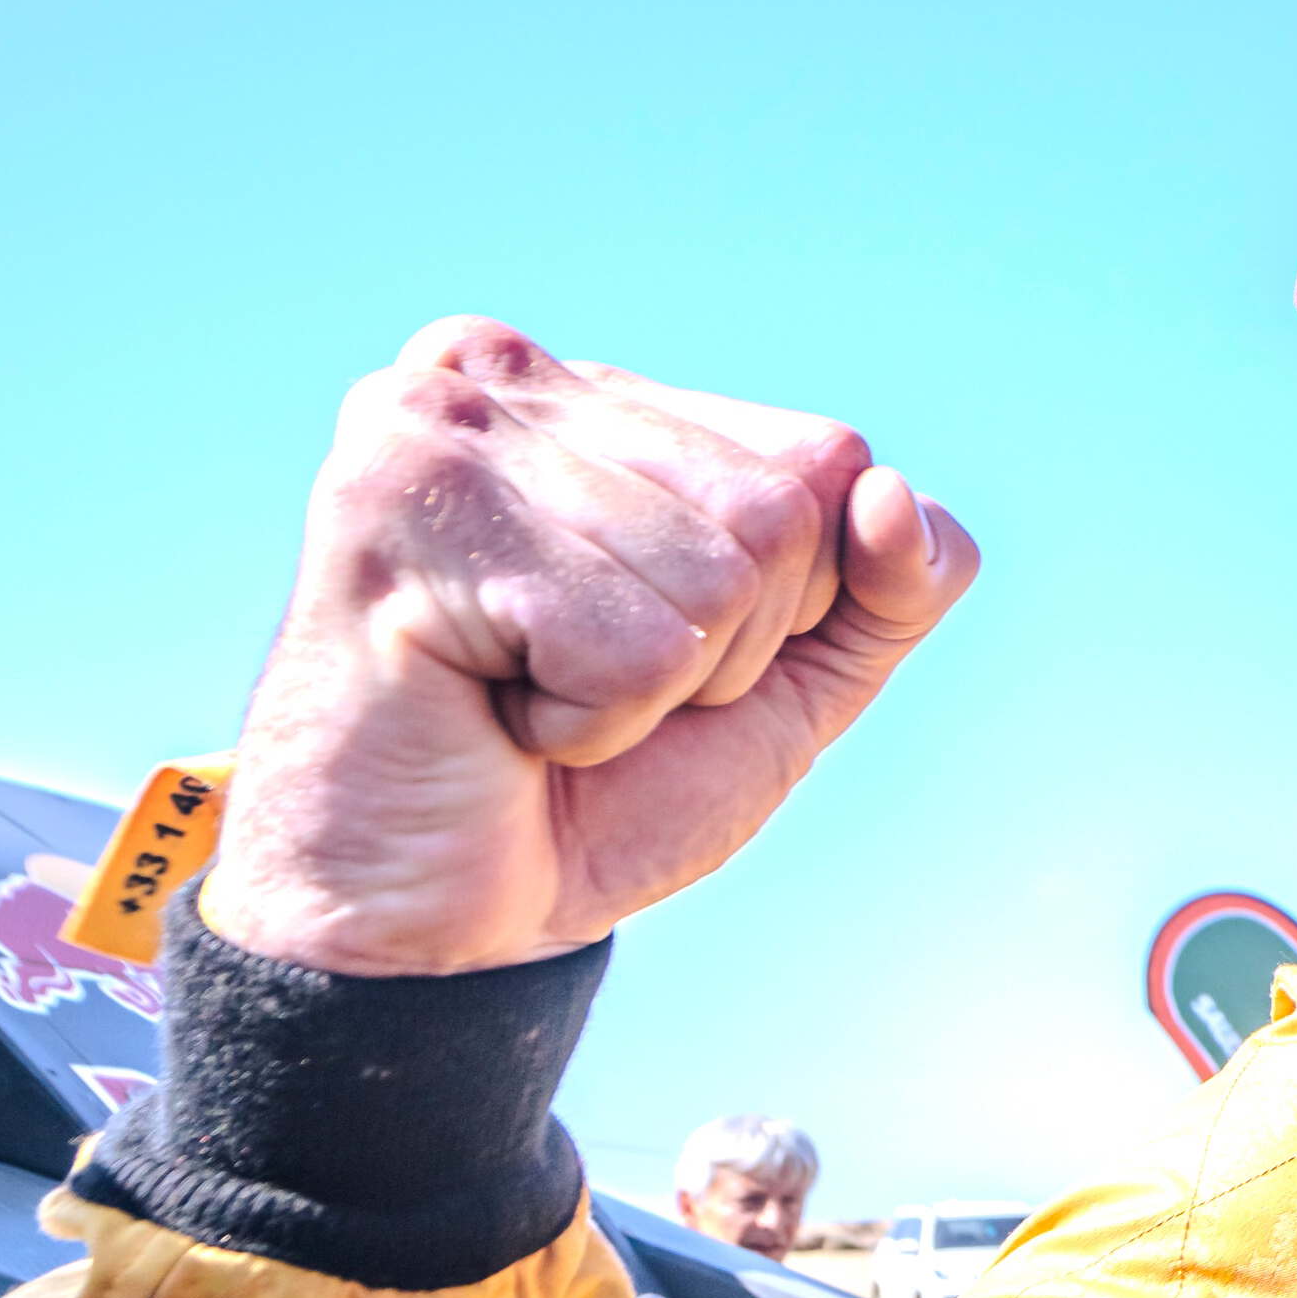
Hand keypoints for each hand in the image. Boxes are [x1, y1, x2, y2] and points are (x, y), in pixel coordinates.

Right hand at [202, 317, 976, 975]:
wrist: (431, 925)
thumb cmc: (589, 793)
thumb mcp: (785, 682)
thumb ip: (888, 589)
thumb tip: (897, 498)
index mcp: (595, 388)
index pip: (827, 457)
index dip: (792, 603)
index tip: (652, 650)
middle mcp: (505, 372)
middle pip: (781, 511)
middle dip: (721, 650)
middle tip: (580, 686)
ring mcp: (438, 427)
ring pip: (714, 579)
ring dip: (647, 694)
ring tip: (530, 701)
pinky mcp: (400, 508)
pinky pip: (631, 642)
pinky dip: (590, 724)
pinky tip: (491, 716)